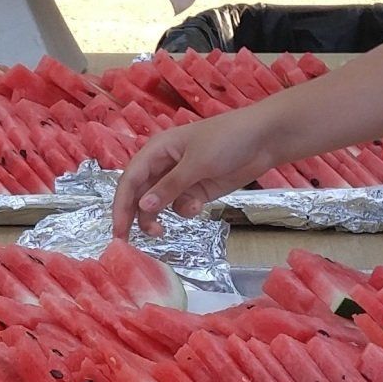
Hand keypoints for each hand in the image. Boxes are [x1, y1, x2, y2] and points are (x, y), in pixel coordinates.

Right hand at [111, 101, 281, 237]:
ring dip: (158, 218)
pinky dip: (186, 210)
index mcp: (157, 150)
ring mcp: (181, 178)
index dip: (121, 206)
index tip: (118, 231)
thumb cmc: (227, 140)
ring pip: (158, 204)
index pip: (130, 180)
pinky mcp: (198, 190)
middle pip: (140, 194)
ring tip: (161, 232)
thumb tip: (143, 207)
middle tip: (128, 242)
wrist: (263, 139)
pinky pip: (181, 206)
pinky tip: (198, 206)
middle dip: (135, 217)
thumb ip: (169, 187)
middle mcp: (164, 165)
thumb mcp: (196, 163)